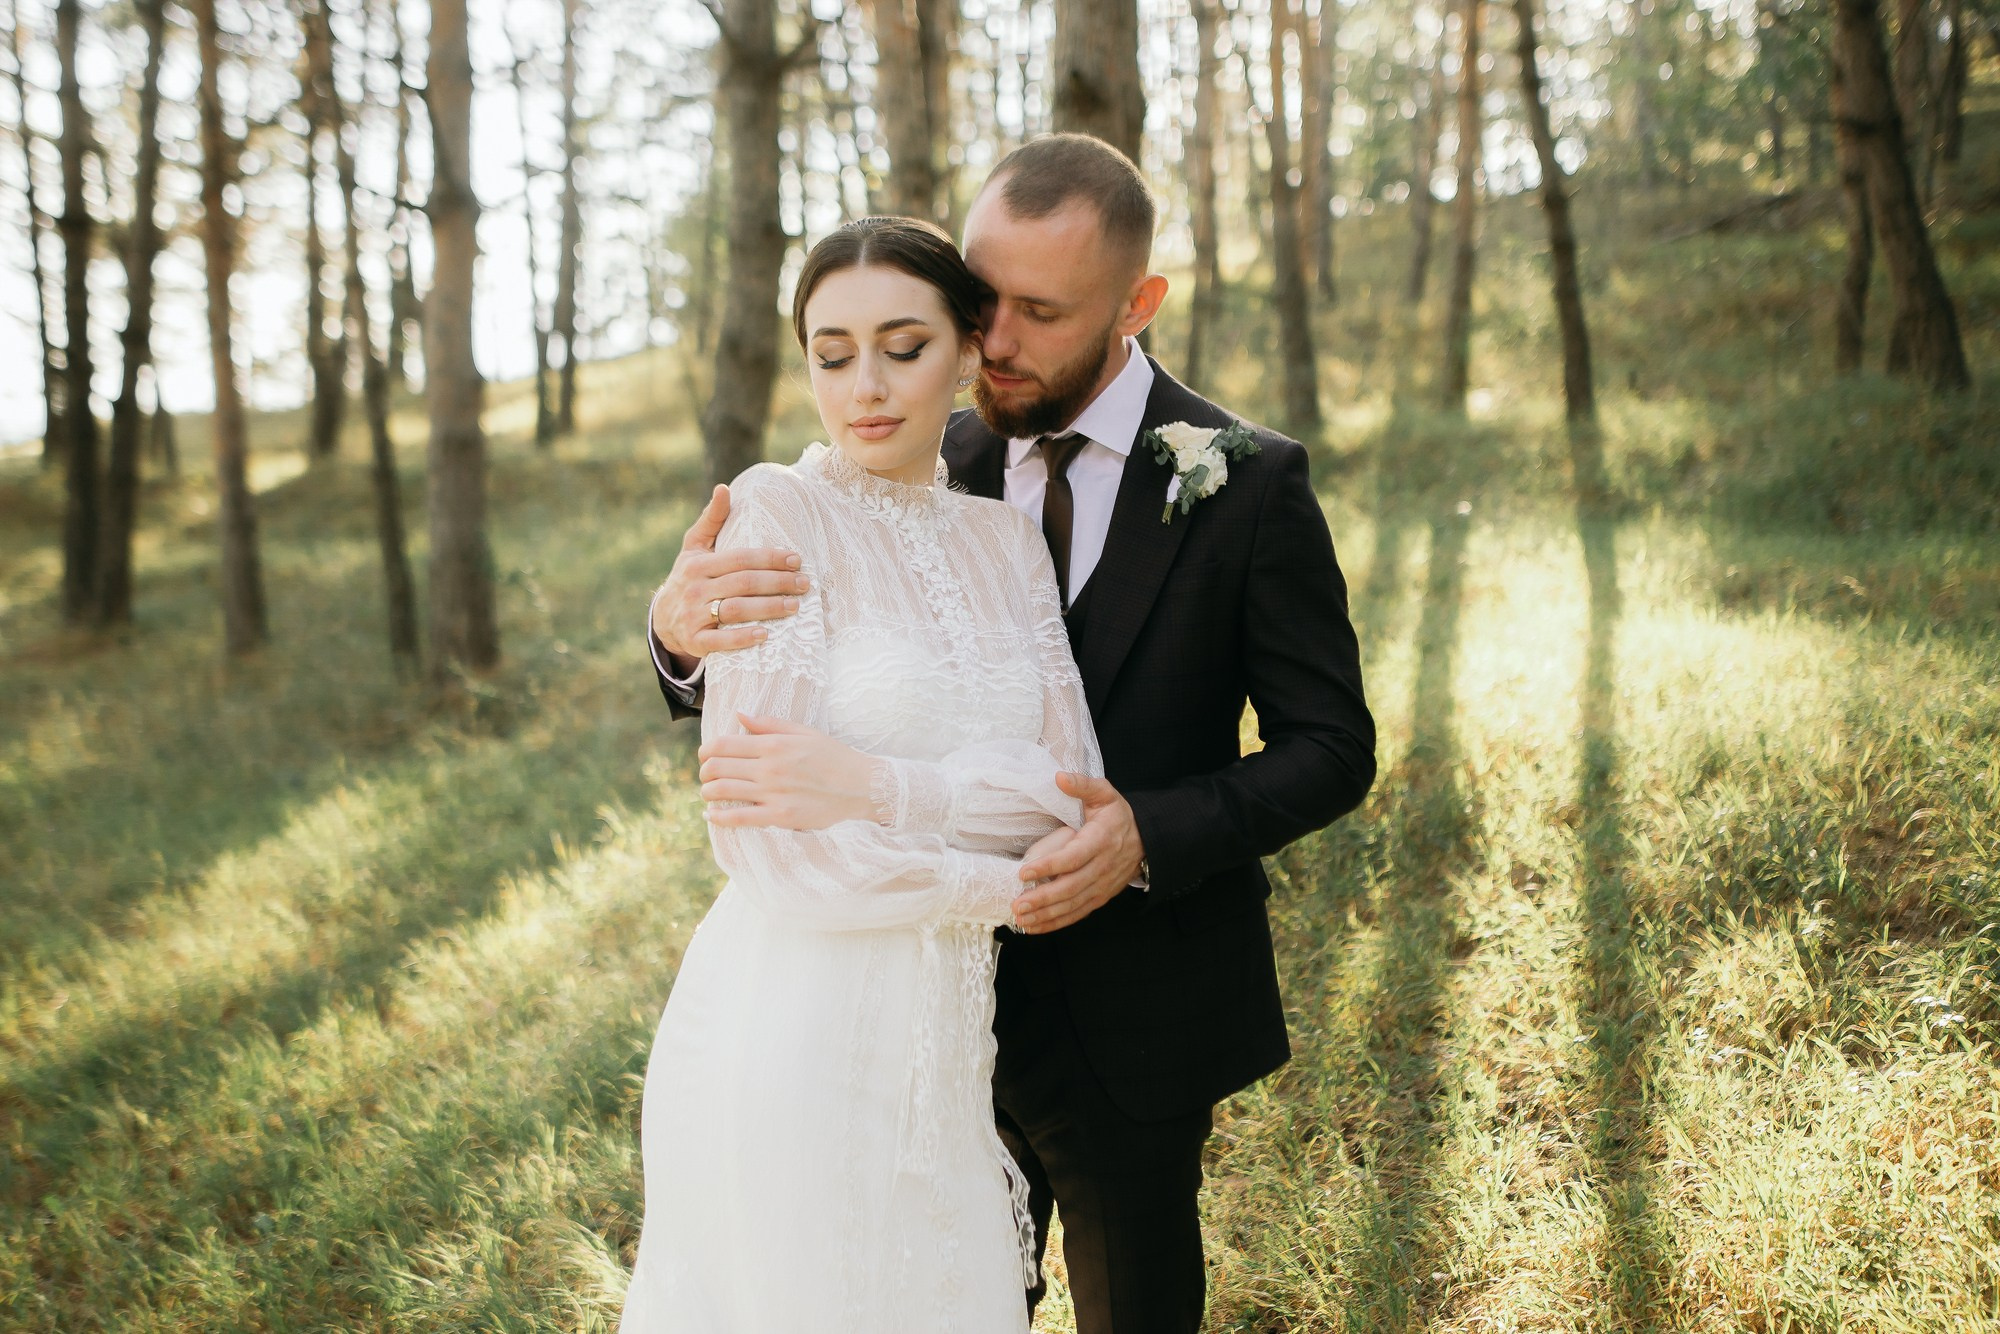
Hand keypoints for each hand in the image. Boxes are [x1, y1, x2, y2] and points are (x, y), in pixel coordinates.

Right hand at [651, 485, 811, 668]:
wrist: (663, 618)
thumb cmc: (689, 577)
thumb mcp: (694, 547)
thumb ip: (711, 520)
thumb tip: (724, 488)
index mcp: (698, 564)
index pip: (739, 558)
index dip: (769, 558)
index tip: (796, 559)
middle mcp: (695, 589)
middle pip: (742, 583)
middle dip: (777, 583)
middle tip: (804, 584)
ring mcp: (693, 616)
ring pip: (735, 610)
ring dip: (767, 608)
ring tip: (794, 606)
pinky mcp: (695, 641)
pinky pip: (719, 642)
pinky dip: (741, 638)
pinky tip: (765, 635)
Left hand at [699, 714, 878, 830]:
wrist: (862, 786)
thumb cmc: (834, 757)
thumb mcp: (804, 732)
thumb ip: (768, 723)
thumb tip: (739, 714)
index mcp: (773, 744)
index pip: (722, 744)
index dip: (705, 750)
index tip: (706, 756)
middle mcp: (769, 768)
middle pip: (716, 768)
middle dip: (704, 772)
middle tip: (707, 776)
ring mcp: (773, 793)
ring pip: (721, 792)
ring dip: (708, 793)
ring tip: (710, 794)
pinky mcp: (780, 816)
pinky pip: (739, 818)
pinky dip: (718, 818)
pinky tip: (712, 816)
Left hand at [1010, 773, 1144, 933]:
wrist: (1146, 840)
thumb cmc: (1118, 816)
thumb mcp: (1104, 794)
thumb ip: (1082, 784)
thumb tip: (1059, 777)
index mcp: (1100, 840)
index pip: (1073, 857)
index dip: (1049, 866)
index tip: (1024, 871)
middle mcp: (1102, 867)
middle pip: (1070, 887)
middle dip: (1043, 898)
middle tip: (1017, 903)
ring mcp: (1101, 885)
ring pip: (1072, 904)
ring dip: (1046, 915)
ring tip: (1021, 918)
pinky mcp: (1100, 897)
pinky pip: (1077, 913)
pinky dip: (1056, 922)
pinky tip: (1035, 926)